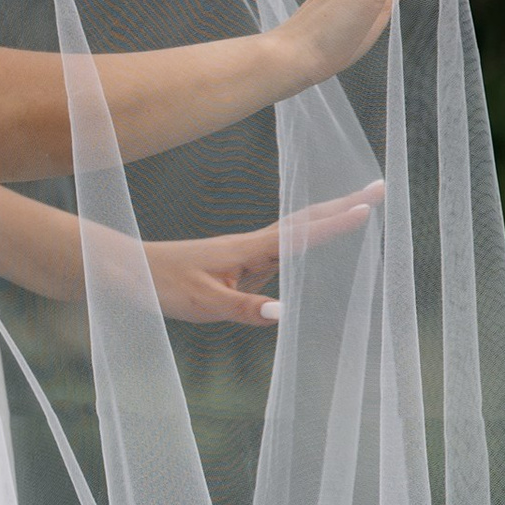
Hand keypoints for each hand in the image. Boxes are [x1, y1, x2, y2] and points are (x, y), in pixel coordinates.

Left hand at [145, 181, 384, 326]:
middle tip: (381, 190)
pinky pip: (281, 246)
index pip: (299, 235)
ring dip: (329, 216)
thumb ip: (242, 308)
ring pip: (295, 229)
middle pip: (305, 220)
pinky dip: (305, 237)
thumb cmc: (160, 284)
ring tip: (361, 206)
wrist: (124, 269)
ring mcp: (243, 251)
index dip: (334, 225)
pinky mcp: (236, 262)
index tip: (368, 209)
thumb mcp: (201, 303)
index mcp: (245, 250)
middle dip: (344, 205)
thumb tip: (284, 315)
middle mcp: (249, 245)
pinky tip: (311, 244)